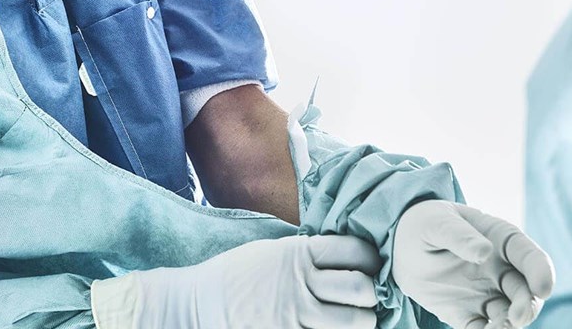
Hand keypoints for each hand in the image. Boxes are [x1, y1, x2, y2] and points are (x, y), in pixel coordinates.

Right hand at [91, 234, 381, 328]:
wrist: (200, 305)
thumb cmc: (238, 275)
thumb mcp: (273, 251)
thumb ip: (308, 253)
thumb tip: (346, 256)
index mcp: (299, 254)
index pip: (355, 250)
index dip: (370, 258)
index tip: (370, 264)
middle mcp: (302, 283)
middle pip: (361, 287)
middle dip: (371, 292)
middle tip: (367, 296)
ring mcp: (297, 315)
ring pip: (355, 321)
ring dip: (363, 319)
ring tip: (357, 317)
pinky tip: (338, 327)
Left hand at [391, 201, 554, 328]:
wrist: (402, 246)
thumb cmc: (425, 223)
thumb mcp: (436, 221)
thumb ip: (459, 235)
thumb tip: (484, 251)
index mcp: (501, 240)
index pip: (530, 256)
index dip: (542, 272)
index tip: (543, 288)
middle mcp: (501, 271)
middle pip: (526, 292)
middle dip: (527, 307)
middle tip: (516, 318)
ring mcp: (487, 294)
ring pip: (510, 316)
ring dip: (509, 327)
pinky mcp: (469, 315)